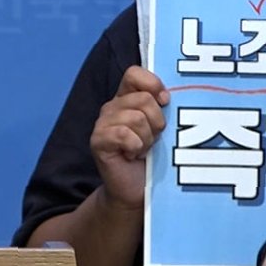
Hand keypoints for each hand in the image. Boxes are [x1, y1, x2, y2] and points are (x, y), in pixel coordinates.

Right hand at [91, 65, 168, 209]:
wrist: (138, 192)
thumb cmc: (156, 159)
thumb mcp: (166, 129)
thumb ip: (166, 108)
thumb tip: (167, 96)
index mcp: (128, 98)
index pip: (135, 74)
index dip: (153, 84)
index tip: (165, 103)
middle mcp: (113, 107)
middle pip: (143, 99)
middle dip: (157, 122)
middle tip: (153, 139)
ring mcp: (102, 124)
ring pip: (136, 118)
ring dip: (146, 138)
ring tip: (143, 150)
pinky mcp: (98, 141)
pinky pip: (123, 134)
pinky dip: (134, 147)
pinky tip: (132, 155)